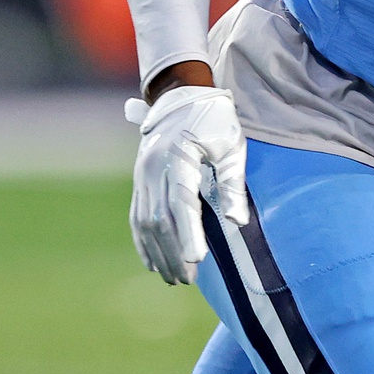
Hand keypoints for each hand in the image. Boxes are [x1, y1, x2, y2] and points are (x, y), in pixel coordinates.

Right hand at [125, 84, 247, 283]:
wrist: (183, 94)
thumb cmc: (215, 118)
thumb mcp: (231, 145)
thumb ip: (233, 183)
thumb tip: (237, 221)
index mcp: (178, 157)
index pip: (181, 203)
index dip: (188, 234)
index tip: (197, 260)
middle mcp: (153, 168)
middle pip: (159, 219)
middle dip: (173, 252)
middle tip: (189, 279)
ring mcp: (142, 175)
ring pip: (145, 222)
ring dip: (158, 253)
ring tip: (175, 277)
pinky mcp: (139, 180)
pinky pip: (136, 216)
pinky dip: (143, 241)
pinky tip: (153, 262)